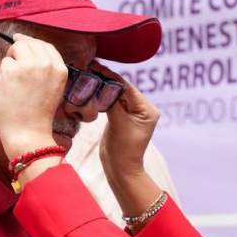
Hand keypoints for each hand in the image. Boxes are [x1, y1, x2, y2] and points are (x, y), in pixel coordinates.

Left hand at [0, 34, 67, 159]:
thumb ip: (47, 70)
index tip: (22, 41)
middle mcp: (47, 64)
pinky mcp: (13, 71)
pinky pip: (5, 62)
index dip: (33, 43)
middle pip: (30, 43)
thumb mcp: (53, 89)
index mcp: (60, 69)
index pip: (47, 46)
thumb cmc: (38, 116)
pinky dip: (3, 73)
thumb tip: (29, 52)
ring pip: (16, 47)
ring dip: (11, 59)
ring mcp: (30, 66)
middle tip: (12, 59)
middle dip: (19, 48)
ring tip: (12, 78)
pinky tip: (8, 87)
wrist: (29, 133)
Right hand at [93, 63, 158, 180]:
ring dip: (103, 87)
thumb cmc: (123, 149)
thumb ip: (112, 102)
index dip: (111, 77)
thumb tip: (102, 84)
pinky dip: (102, 97)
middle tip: (90, 67)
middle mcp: (142, 109)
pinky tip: (91, 89)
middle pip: (122, 89)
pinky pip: (111, 103)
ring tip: (89, 75)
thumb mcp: (118, 123)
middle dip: (106, 80)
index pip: (127, 87)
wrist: (120, 169)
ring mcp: (131, 114)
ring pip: (115, 95)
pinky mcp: (121, 118)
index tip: (96, 66)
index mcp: (147, 109)